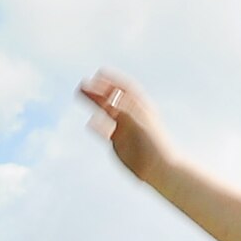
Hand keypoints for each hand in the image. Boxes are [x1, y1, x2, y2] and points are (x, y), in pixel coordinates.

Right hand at [80, 70, 172, 185]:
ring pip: (106, 111)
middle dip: (98, 89)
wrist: (159, 167)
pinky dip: (97, 125)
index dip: (113, 80)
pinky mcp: (118, 141)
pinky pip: (105, 130)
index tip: (99, 73)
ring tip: (80, 94)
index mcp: (141, 107)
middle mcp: (131, 114)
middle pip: (112, 98)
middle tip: (84, 83)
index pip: (125, 88)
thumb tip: (111, 97)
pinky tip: (90, 122)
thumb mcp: (139, 123)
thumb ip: (125, 110)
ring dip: (94, 102)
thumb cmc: (155, 144)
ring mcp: (124, 127)